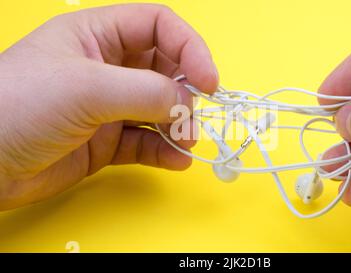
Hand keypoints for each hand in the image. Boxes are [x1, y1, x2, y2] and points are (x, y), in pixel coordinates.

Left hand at [0, 4, 217, 209]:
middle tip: (194, 117)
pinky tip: (175, 160)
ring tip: (185, 142)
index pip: (159, 27)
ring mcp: (108, 106)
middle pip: (165, 70)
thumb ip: (146, 92)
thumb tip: (187, 104)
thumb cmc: (16, 107)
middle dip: (185, 92)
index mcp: (97, 36)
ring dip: (179, 125)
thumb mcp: (86, 88)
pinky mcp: (106, 141)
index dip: (190, 48)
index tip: (208, 81)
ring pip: (159, 109)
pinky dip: (165, 150)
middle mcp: (107, 68)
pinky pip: (146, 141)